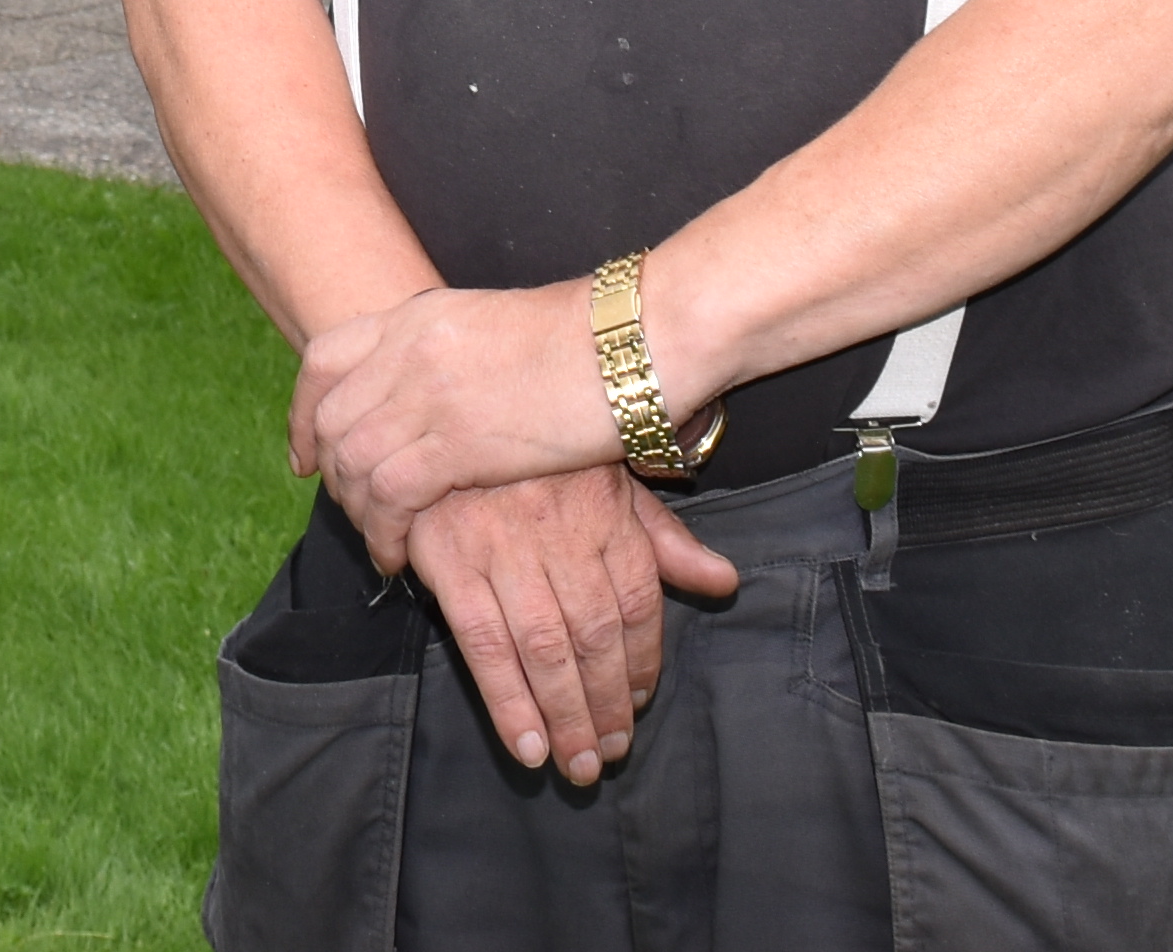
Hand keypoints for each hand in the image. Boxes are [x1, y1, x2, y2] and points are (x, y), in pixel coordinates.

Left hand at [293, 280, 631, 550]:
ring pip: (352, 460)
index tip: (306, 454)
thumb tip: (429, 387)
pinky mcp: (457, 441)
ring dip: (355, 510)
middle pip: (330, 416)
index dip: (303, 412)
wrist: (632, 342)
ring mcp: (429, 392)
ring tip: (377, 541)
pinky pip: (388, 495)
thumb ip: (449, 352)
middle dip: (328, 471)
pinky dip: (383, 532)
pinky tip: (399, 555)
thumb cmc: (585, 342)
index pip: (324, 358)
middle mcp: (410, 348)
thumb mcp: (492, 327)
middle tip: (349, 509)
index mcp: (417, 316)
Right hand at [403, 468, 741, 781]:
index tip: (637, 704)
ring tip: (577, 764)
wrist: (450, 409)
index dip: (642, 664)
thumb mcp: (611, 481)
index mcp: (605, 512)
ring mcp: (501, 545)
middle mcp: (559, 531)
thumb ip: (663, 540)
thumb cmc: (540, 458)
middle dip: (605, 705)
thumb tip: (723, 582)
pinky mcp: (449, 556)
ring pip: (542, 648)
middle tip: (610, 755)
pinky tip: (526, 744)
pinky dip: (506, 700)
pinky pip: (481, 640)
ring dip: (565, 716)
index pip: (637, 604)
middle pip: (593, 636)